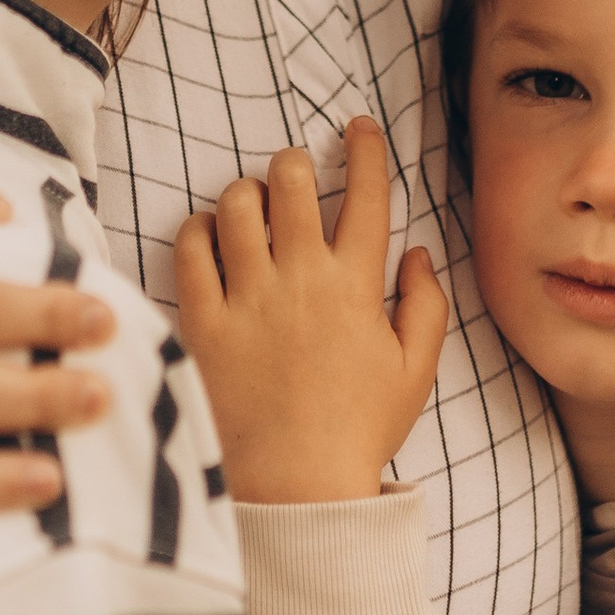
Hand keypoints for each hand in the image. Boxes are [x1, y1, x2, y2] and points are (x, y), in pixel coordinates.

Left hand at [175, 120, 447, 502]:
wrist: (298, 487)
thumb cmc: (359, 431)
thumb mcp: (414, 371)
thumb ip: (425, 305)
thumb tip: (418, 252)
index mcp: (357, 288)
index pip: (367, 196)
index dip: (366, 150)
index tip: (359, 127)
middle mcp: (301, 281)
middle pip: (292, 182)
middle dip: (294, 161)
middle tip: (294, 172)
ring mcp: (248, 299)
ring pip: (237, 205)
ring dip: (245, 192)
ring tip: (250, 207)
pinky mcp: (203, 323)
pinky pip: (190, 250)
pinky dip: (198, 230)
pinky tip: (208, 237)